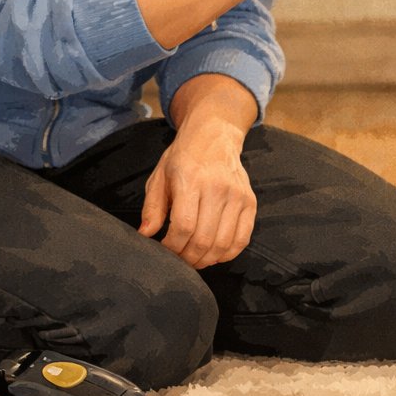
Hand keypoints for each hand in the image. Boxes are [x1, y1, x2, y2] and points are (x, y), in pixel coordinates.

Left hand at [139, 119, 255, 268]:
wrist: (214, 136)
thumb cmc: (183, 158)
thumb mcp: (159, 177)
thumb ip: (152, 207)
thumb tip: (145, 234)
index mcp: (191, 181)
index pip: (183, 226)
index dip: (172, 246)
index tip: (165, 249)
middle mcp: (217, 188)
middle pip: (203, 239)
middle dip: (188, 258)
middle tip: (179, 259)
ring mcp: (237, 196)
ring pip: (223, 244)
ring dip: (207, 260)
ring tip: (195, 259)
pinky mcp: (250, 202)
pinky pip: (242, 239)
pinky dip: (228, 254)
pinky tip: (214, 253)